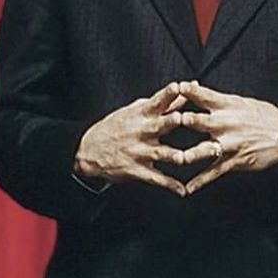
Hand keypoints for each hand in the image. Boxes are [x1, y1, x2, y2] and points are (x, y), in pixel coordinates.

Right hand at [74, 82, 187, 196]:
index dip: (168, 93)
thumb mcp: (136, 110)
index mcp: (143, 114)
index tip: (180, 86)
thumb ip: (164, 101)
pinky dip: (170, 185)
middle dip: (173, 121)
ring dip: (177, 156)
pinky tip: (182, 191)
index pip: (158, 100)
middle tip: (185, 118)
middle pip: (161, 125)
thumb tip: (186, 87)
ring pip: (162, 154)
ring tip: (188, 158)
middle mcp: (143, 131)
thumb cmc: (118, 126)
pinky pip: (156, 179)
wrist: (88, 150)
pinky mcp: (138, 170)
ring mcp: (141, 151)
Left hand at [177, 81, 277, 194]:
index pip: (203, 95)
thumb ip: (217, 99)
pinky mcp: (234, 161)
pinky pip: (214, 173)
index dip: (188, 91)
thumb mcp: (242, 102)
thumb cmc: (265, 117)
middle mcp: (226, 124)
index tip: (175, 87)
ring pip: (203, 150)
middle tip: (164, 122)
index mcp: (228, 106)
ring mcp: (229, 144)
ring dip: (188, 155)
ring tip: (176, 158)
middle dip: (182, 121)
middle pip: (198, 121)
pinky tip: (188, 189)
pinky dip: (200, 182)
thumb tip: (195, 89)